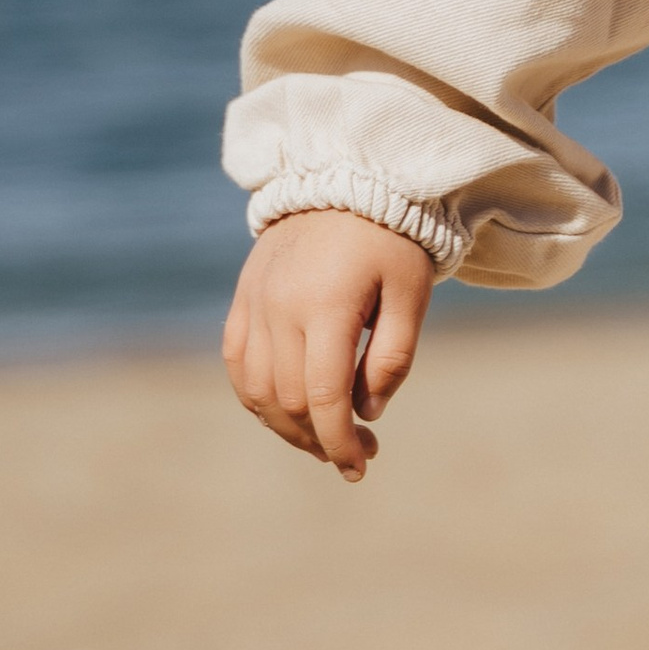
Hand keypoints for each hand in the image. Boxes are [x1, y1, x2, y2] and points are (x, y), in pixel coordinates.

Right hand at [222, 209, 436, 478]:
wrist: (347, 182)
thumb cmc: (391, 242)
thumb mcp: (411, 295)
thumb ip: (392, 357)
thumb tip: (367, 412)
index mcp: (326, 306)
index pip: (323, 397)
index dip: (339, 442)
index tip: (359, 467)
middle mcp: (280, 307)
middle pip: (287, 400)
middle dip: (320, 439)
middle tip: (358, 453)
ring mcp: (255, 302)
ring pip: (255, 389)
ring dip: (286, 427)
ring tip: (323, 439)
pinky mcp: (243, 299)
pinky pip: (237, 362)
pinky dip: (256, 396)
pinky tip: (285, 412)